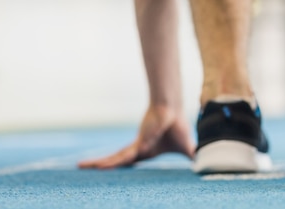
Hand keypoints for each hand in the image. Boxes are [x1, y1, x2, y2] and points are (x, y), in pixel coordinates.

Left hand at [78, 105, 194, 168]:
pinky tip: (99, 167)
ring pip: (115, 159)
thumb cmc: (178, 127)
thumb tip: (202, 165)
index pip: (129, 162)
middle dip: (101, 165)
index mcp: (146, 152)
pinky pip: (123, 156)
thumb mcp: (186, 148)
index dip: (118, 167)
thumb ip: (191, 156)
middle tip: (83, 167)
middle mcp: (138, 149)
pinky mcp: (139, 143)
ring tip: (81, 166)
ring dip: (99, 164)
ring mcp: (136, 146)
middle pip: (117, 161)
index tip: (105, 173)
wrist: (173, 111)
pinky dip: (112, 163)